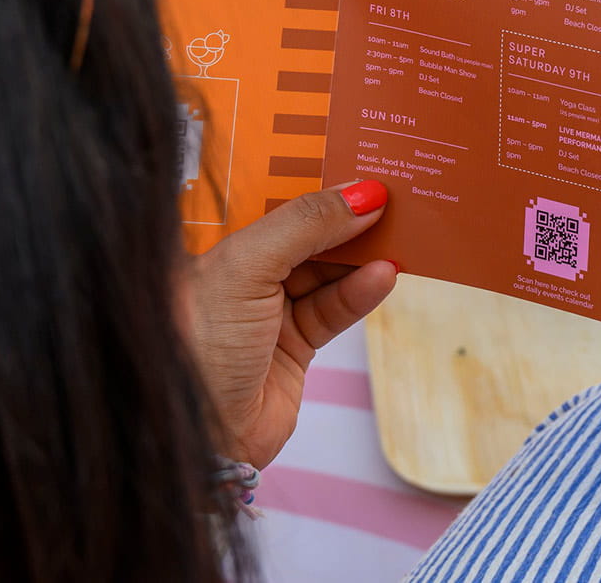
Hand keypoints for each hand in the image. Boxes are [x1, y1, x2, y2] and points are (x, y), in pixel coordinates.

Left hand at [181, 180, 396, 466]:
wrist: (204, 438)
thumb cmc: (200, 344)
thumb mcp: (247, 268)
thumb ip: (305, 225)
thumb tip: (361, 192)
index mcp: (210, 247)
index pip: (265, 200)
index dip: (309, 180)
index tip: (356, 162)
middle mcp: (237, 276)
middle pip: (302, 234)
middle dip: (343, 215)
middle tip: (391, 193)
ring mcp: (266, 312)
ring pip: (324, 270)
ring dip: (361, 254)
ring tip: (400, 232)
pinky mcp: (293, 347)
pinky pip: (333, 309)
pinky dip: (361, 291)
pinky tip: (385, 274)